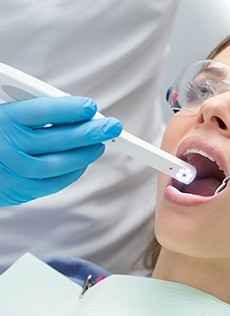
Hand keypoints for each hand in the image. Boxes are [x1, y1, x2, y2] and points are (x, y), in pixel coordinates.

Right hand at [0, 96, 121, 205]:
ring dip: (86, 153)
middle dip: (92, 131)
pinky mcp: (22, 190)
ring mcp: (16, 171)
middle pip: (60, 138)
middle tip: (112, 126)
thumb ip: (30, 108)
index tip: (90, 106)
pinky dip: (74, 172)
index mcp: (3, 120)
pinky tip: (83, 161)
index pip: (44, 111)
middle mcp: (9, 146)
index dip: (71, 108)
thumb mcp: (3, 113)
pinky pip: (56, 182)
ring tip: (101, 144)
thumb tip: (70, 105)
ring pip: (62, 163)